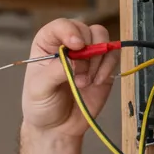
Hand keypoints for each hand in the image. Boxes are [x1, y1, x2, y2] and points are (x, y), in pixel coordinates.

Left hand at [21, 18, 121, 137]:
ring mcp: (87, 55)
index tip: (76, 45)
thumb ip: (56, 71)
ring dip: (97, 60)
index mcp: (47, 44)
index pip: (61, 25)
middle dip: (86, 52)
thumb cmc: (41, 105)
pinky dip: (108, 67)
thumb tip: (76, 59)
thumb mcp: (40, 89)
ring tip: (84, 82)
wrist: (57, 128)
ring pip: (102, 39)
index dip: (70, 31)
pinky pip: (113, 56)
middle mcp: (68, 45)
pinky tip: (96, 82)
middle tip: (78, 75)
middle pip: (86, 30)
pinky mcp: (103, 67)